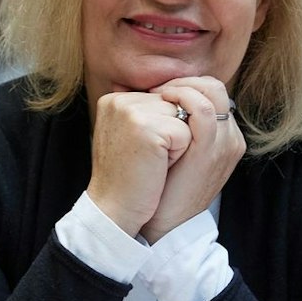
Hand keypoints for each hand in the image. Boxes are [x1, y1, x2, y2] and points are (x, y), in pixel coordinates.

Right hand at [86, 91, 190, 236]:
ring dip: (178, 143)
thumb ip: (147, 110)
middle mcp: (119, 100)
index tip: (143, 151)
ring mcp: (130, 112)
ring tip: (154, 161)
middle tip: (149, 158)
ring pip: (184, 117)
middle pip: (175, 105)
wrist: (116, 209)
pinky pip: (186, 132)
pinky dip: (180, 154)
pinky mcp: (146, 127)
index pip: (163, 99)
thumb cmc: (129, 176)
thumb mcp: (132, 135)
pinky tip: (158, 167)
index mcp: (115, 99)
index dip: (165, 128)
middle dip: (173, 133)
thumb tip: (177, 92)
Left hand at [142, 78, 244, 241]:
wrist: (162, 224)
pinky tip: (160, 102)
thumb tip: (154, 100)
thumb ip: (176, 128)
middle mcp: (231, 138)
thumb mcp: (174, 155)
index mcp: (226, 138)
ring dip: (180, 86)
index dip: (186, 86)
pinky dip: (180, 98)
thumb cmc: (160, 188)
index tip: (159, 93)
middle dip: (184, 81)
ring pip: (211, 91)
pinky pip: (202, 109)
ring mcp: (225, 144)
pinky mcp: (210, 151)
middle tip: (157, 91)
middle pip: (215, 87)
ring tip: (157, 95)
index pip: (212, 93)